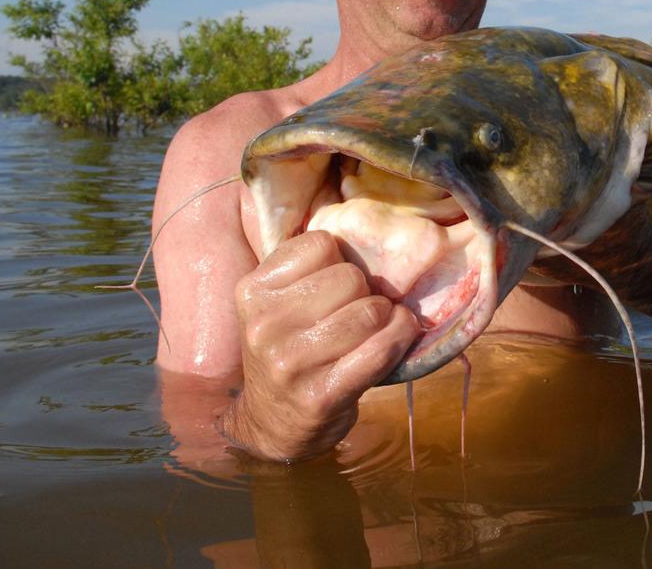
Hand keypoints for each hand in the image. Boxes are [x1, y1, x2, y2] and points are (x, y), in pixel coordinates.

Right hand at [219, 230, 420, 461]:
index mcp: (253, 291)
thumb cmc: (289, 349)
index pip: (322, 244)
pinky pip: (381, 350)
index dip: (338, 262)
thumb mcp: (278, 303)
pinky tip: (396, 337)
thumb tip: (365, 228)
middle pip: (350, 277)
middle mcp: (265, 324)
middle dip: (364, 292)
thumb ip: (306, 267)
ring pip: (370, 311)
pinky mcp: (321, 396)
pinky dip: (398, 338)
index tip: (333, 286)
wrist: (271, 423)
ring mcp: (290, 363)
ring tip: (375, 328)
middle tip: (357, 312)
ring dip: (386, 317)